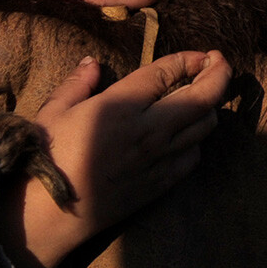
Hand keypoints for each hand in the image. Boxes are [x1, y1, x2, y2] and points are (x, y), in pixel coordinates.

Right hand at [0, 51, 230, 267]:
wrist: (50, 214)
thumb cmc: (47, 158)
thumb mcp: (53, 111)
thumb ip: (77, 83)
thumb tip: (92, 62)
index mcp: (120, 106)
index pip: (167, 73)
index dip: (188, 58)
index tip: (200, 53)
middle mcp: (148, 130)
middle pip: (202, 98)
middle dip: (218, 74)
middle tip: (219, 63)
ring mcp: (158, 159)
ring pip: (204, 127)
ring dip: (210, 106)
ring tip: (205, 96)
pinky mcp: (161, 184)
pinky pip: (193, 157)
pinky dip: (197, 141)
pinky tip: (187, 135)